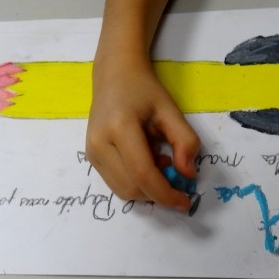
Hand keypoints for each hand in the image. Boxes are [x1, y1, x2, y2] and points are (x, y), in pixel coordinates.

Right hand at [86, 63, 199, 210]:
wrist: (114, 75)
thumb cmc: (144, 90)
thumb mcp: (171, 110)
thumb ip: (185, 142)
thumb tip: (187, 175)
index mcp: (119, 127)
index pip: (143, 173)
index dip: (165, 193)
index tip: (185, 202)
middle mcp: (99, 143)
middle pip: (132, 188)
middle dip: (158, 192)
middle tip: (175, 172)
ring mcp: (91, 152)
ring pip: (123, 191)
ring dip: (147, 188)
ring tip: (158, 159)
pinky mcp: (91, 158)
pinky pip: (117, 183)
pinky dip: (137, 182)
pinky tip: (145, 160)